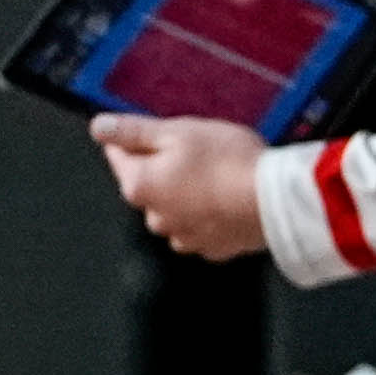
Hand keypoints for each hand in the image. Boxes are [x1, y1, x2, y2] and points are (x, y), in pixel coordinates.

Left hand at [92, 114, 270, 259]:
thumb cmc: (230, 163)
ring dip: (188, 194)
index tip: (159, 132)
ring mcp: (184, 235)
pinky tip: (230, 197)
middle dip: (167, 168)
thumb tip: (100, 128)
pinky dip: (211, 213)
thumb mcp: (178, 131)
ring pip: (175, 208)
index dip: (138, 139)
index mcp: (140, 185)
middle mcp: (155, 216)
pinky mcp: (212, 247)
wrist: (276, 200)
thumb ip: (134, 131)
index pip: (119, 156)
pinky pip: (202, 226)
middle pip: (150, 184)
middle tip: (201, 151)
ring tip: (220, 175)